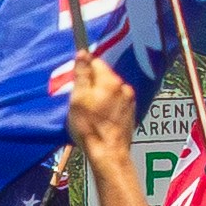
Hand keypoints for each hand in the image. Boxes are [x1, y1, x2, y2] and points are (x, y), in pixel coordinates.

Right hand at [62, 51, 138, 167]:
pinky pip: (116, 101)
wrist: (108, 153)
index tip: (75, 84)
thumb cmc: (89, 127)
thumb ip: (81, 74)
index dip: (83, 71)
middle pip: (103, 76)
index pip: (95, 62)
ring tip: (90, 112)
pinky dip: (107, 105)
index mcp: (110, 81)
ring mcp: (129, 100)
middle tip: (80, 101)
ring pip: (109, 89)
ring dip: (99, 95)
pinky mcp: (130, 112)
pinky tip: (100, 118)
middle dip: (91, 84)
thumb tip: (82, 52)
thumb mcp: (78, 98)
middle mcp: (123, 87)